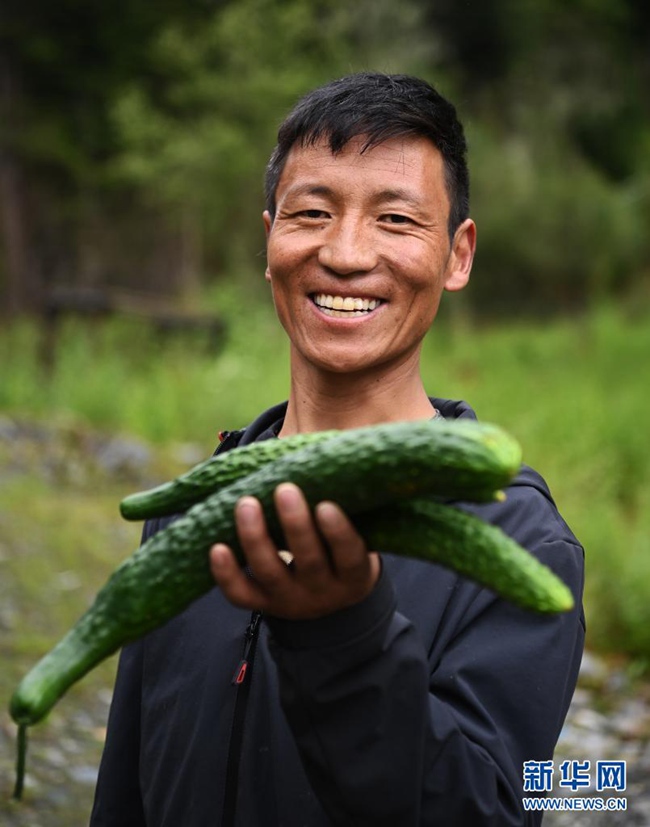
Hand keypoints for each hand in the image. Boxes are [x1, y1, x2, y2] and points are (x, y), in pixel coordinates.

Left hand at [209, 482, 379, 619]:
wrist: (328, 595)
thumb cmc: (340, 546)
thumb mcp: (357, 531)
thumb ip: (348, 501)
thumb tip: (330, 453)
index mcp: (353, 574)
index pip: (349, 556)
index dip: (338, 533)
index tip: (326, 505)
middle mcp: (323, 591)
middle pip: (309, 562)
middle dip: (295, 525)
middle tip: (285, 490)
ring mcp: (290, 600)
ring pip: (270, 573)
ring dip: (255, 538)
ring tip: (246, 503)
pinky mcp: (262, 603)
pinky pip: (240, 594)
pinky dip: (226, 573)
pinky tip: (216, 547)